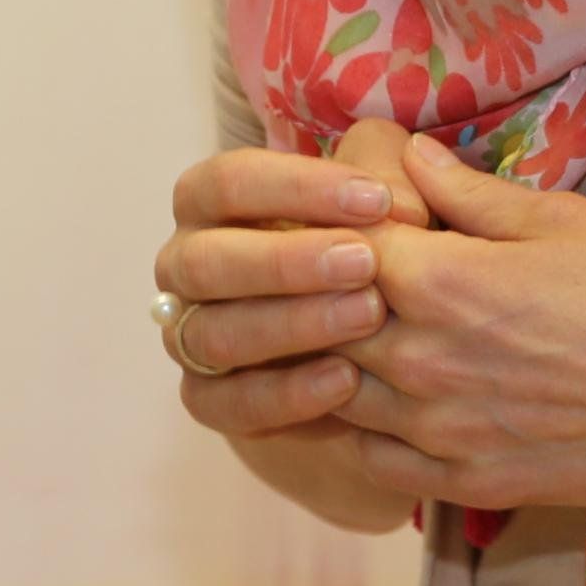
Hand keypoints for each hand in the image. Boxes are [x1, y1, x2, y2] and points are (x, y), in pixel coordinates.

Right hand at [153, 119, 436, 438]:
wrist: (368, 341)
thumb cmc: (369, 246)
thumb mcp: (386, 200)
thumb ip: (392, 180)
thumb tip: (400, 205)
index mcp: (208, 203)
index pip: (228, 183)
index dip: (297, 189)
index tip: (375, 200)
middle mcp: (185, 267)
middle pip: (206, 262)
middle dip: (285, 262)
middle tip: (365, 262)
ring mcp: (187, 337)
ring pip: (213, 336)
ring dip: (290, 326)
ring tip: (367, 316)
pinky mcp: (208, 400)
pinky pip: (224, 405)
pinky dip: (284, 395)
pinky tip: (347, 380)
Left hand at [331, 132, 585, 520]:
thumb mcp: (563, 221)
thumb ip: (469, 193)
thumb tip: (406, 154)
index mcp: (439, 283)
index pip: (330, 247)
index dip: (328, 223)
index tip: (344, 210)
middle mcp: (421, 363)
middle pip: (318, 323)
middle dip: (320, 291)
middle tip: (339, 268)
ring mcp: (439, 434)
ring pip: (334, 395)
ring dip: (334, 360)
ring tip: (360, 330)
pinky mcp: (466, 485)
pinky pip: (374, 462)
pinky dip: (364, 429)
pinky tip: (389, 399)